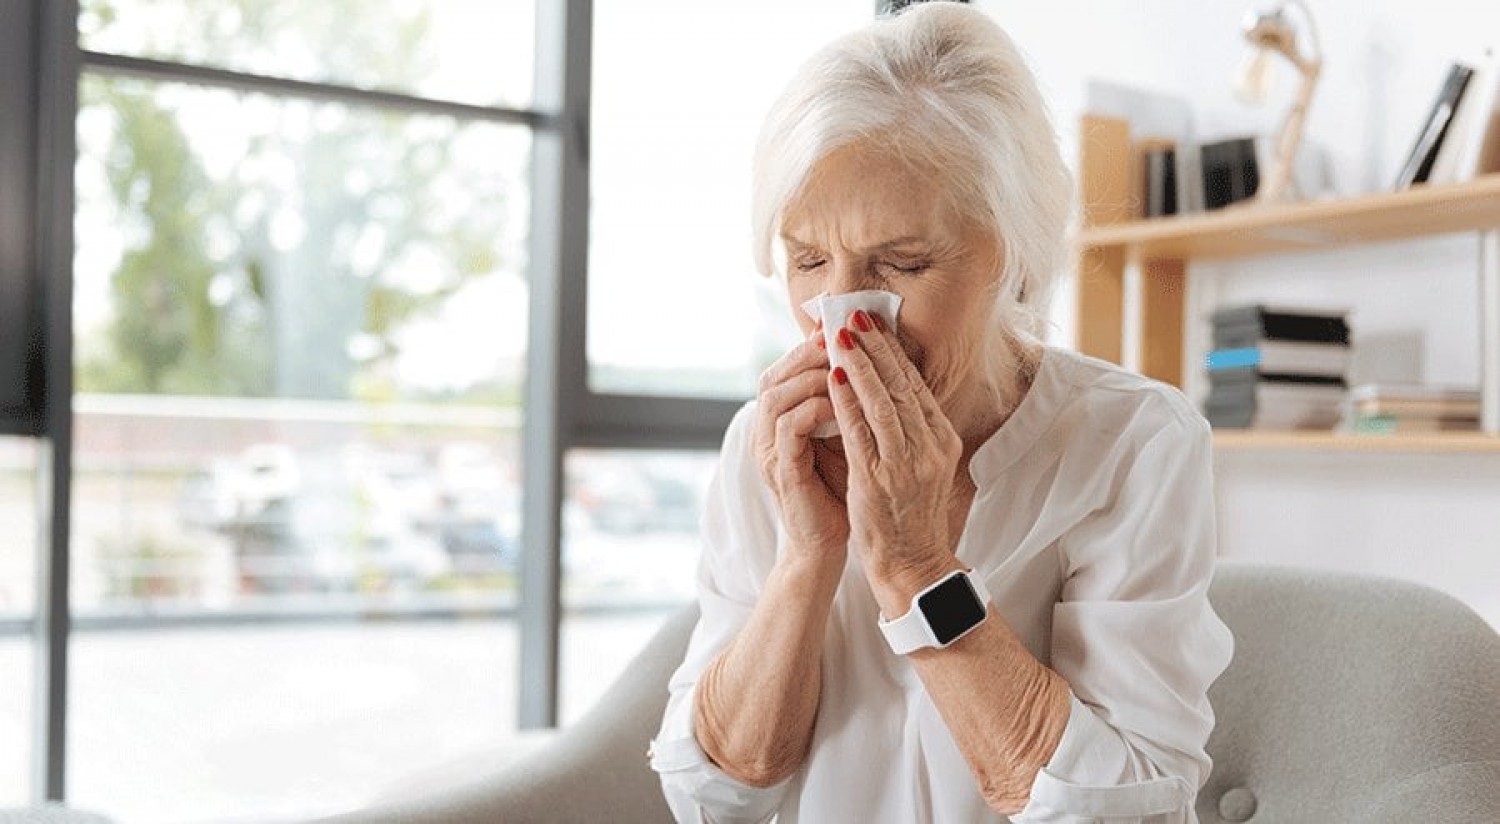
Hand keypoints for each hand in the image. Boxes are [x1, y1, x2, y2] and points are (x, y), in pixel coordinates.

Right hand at [754, 326, 849, 570]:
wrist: (828, 543)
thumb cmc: (840, 489)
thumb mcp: (844, 437)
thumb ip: (845, 404)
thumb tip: (869, 361)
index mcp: (780, 421)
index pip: (785, 370)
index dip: (808, 348)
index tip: (841, 329)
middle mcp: (767, 432)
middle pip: (773, 375)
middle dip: (806, 355)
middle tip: (839, 339)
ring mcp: (769, 451)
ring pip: (776, 396)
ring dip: (809, 377)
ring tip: (841, 367)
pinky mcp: (781, 470)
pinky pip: (788, 429)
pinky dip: (812, 410)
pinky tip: (840, 404)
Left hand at [826, 311, 962, 587]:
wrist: (912, 564)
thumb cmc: (910, 514)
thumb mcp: (922, 466)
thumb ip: (911, 430)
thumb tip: (892, 389)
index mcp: (942, 440)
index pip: (916, 385)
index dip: (893, 352)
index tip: (874, 325)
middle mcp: (929, 448)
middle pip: (901, 385)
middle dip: (875, 347)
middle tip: (854, 316)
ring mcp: (906, 464)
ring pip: (882, 401)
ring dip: (859, 365)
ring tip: (839, 337)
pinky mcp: (879, 480)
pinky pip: (860, 431)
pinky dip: (847, 401)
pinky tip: (834, 378)